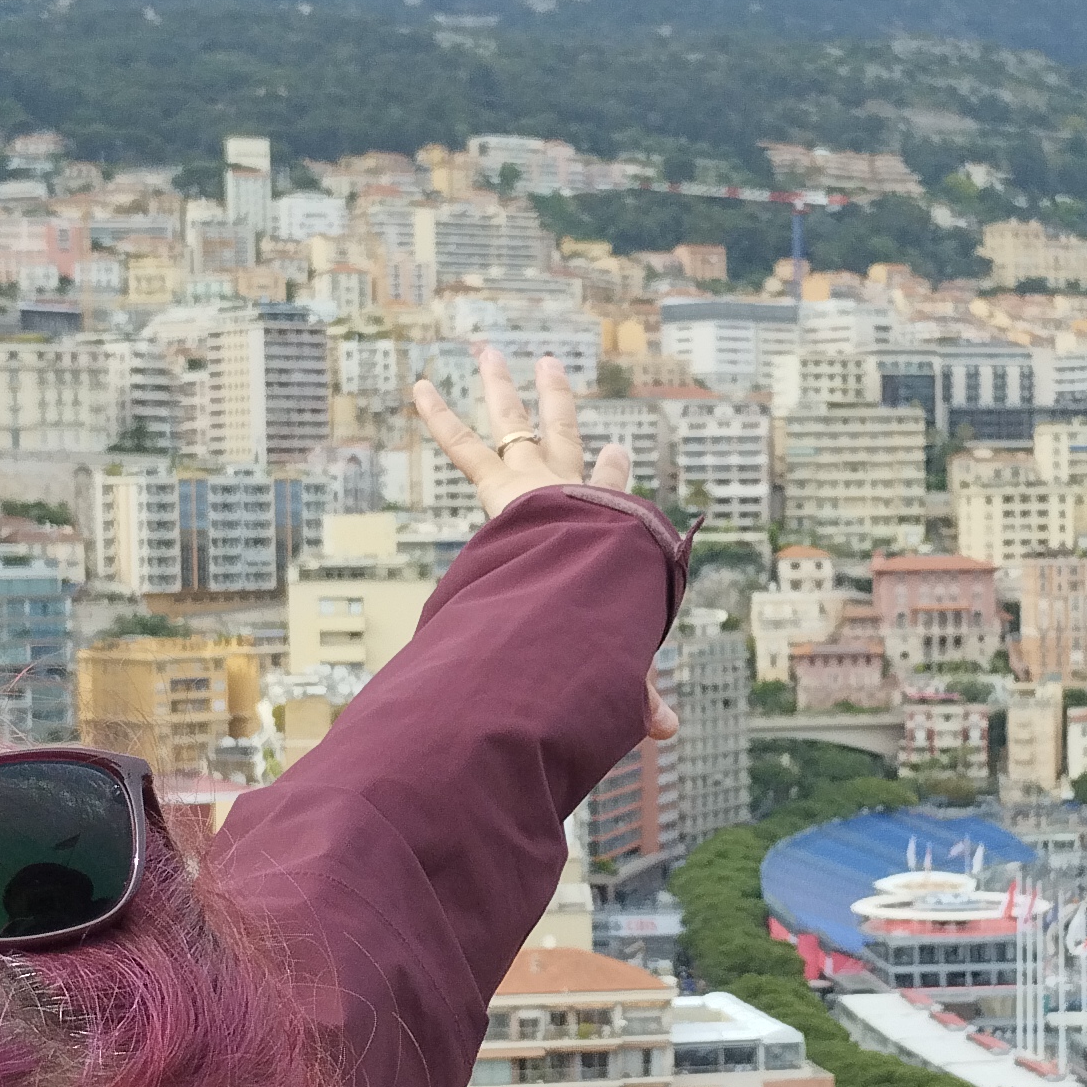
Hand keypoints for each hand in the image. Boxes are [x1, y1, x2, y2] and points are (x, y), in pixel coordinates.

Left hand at [413, 346, 675, 737]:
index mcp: (601, 530)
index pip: (612, 495)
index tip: (618, 446)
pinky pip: (464, 446)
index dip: (614, 473)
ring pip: (517, 425)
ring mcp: (537, 483)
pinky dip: (439, 417)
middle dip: (558, 406)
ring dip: (503, 389)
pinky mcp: (503, 487)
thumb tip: (668, 733)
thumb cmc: (608, 626)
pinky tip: (417, 384)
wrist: (592, 588)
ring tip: (488, 352)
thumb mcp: (625, 659)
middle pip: (564, 441)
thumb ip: (637, 693)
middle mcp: (571, 495)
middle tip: (551, 369)